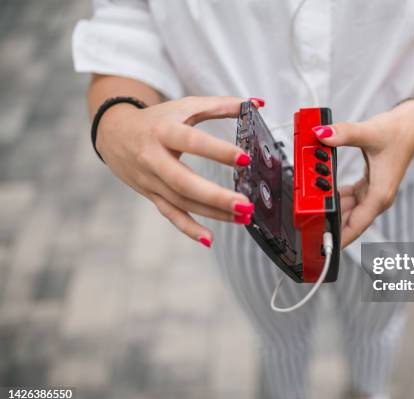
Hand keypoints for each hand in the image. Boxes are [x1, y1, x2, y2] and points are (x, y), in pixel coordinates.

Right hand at [96, 96, 264, 246]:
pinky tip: (209, 239)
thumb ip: (222, 105)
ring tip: (243, 216)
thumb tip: (258, 103)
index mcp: (164, 131)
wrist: (113, 133)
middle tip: (245, 204)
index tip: (244, 159)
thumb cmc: (156, 119)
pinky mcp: (151, 195)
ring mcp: (151, 180)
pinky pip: (170, 214)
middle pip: (185, 182)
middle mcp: (154, 158)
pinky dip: (189, 229)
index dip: (218, 151)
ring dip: (213, 213)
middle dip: (216, 196)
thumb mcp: (185, 106)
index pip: (192, 142)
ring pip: (182, 202)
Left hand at [316, 101, 413, 247]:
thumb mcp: (368, 132)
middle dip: (329, 223)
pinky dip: (337, 196)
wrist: (413, 124)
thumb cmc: (398, 132)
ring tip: (310, 206)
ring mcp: (374, 193)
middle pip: (349, 220)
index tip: (325, 247)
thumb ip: (343, 133)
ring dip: (331, 207)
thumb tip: (322, 134)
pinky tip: (325, 191)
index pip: (356, 225)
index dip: (339, 238)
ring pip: (348, 209)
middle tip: (306, 225)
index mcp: (380, 194)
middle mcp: (377, 198)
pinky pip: (350, 198)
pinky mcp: (370, 186)